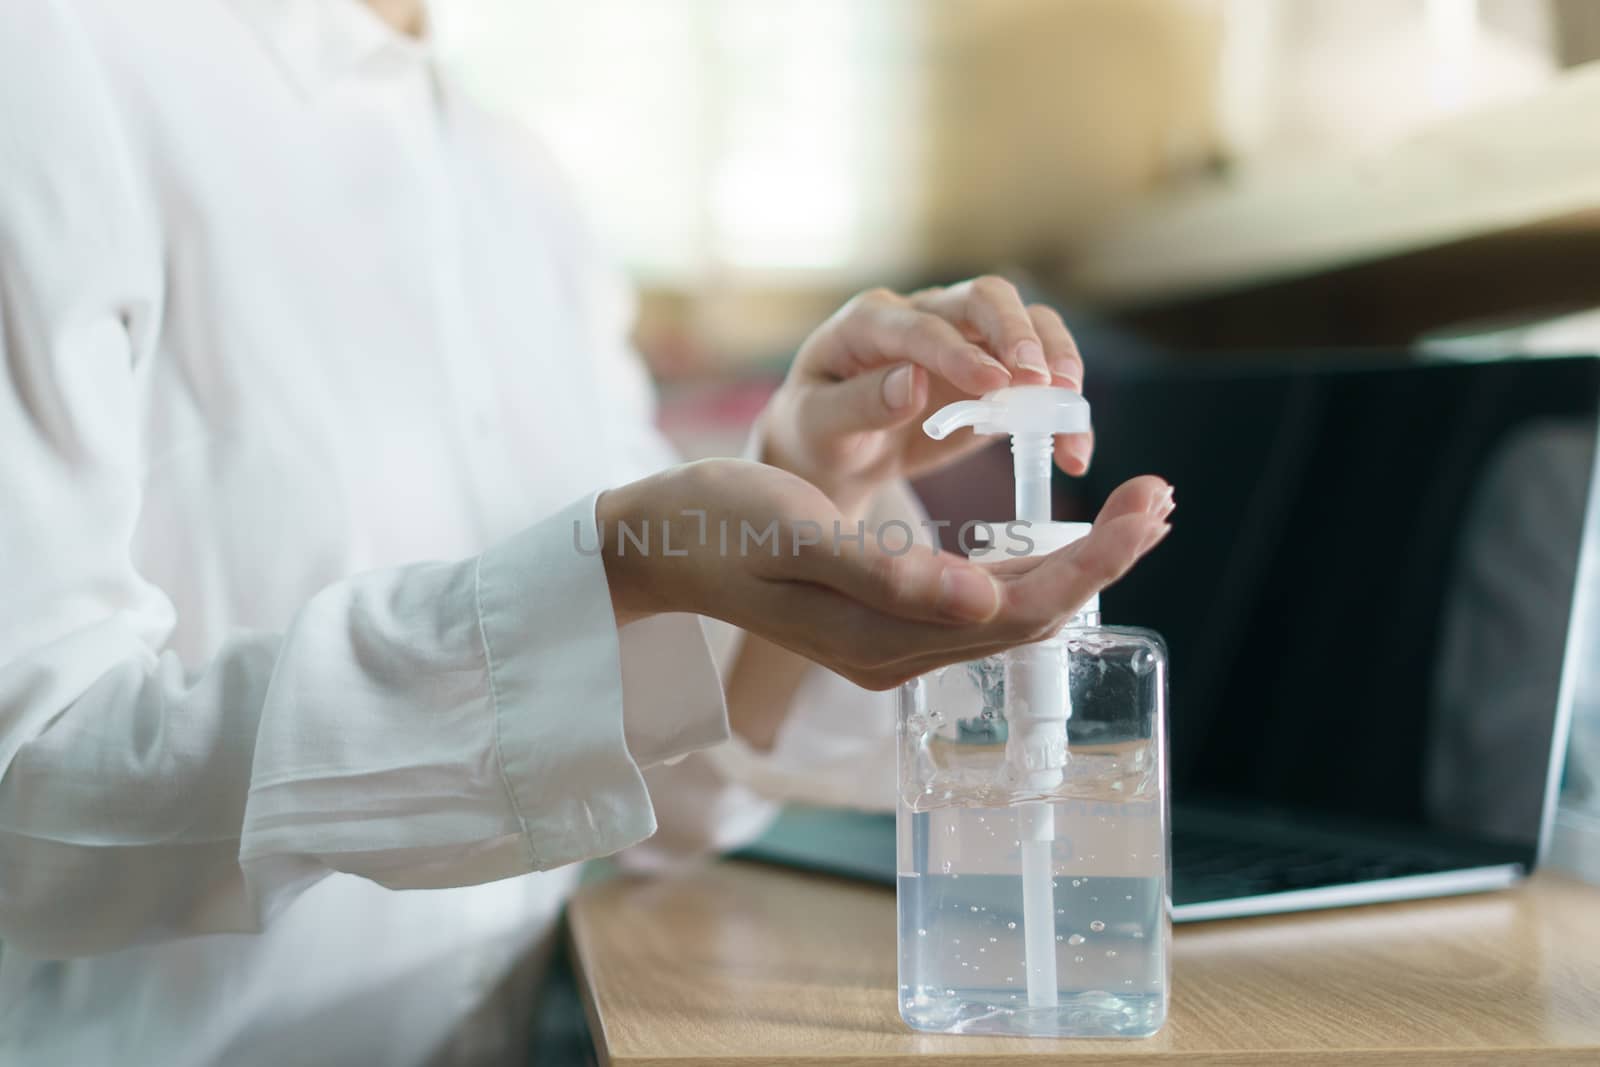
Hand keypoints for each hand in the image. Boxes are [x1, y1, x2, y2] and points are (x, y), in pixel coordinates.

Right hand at [596, 460, 1170, 690]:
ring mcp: (894, 640)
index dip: (1094, 561)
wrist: (659, 543)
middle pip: (1028, 616)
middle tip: (1164, 497)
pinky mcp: (886, 618)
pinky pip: (980, 602)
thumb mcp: (797, 538)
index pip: (1018, 610)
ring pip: (1011, 610)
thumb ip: (889, 574)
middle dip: (1104, 559)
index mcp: (884, 637)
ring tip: (1135, 511)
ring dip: (1078, 562)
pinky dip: (1031, 565)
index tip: (1149, 506)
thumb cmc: (719, 525)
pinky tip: (1056, 536)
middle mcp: (899, 652)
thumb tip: (985, 599)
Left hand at [758, 276, 1094, 518]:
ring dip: (1057, 361)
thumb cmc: (817, 435)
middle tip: (1043, 381)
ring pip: (1029, 325)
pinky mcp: (996, 373)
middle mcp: (924, 316)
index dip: (958, 351)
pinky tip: (1073, 448)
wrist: (836, 452)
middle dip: (1019, 334)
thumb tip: (913, 381)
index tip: (993, 384)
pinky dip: (1063, 409)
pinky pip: (1042, 377)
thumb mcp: (818, 426)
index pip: (922, 325)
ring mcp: (966, 339)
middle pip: (986, 298)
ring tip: (1069, 411)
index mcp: (870, 321)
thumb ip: (859, 405)